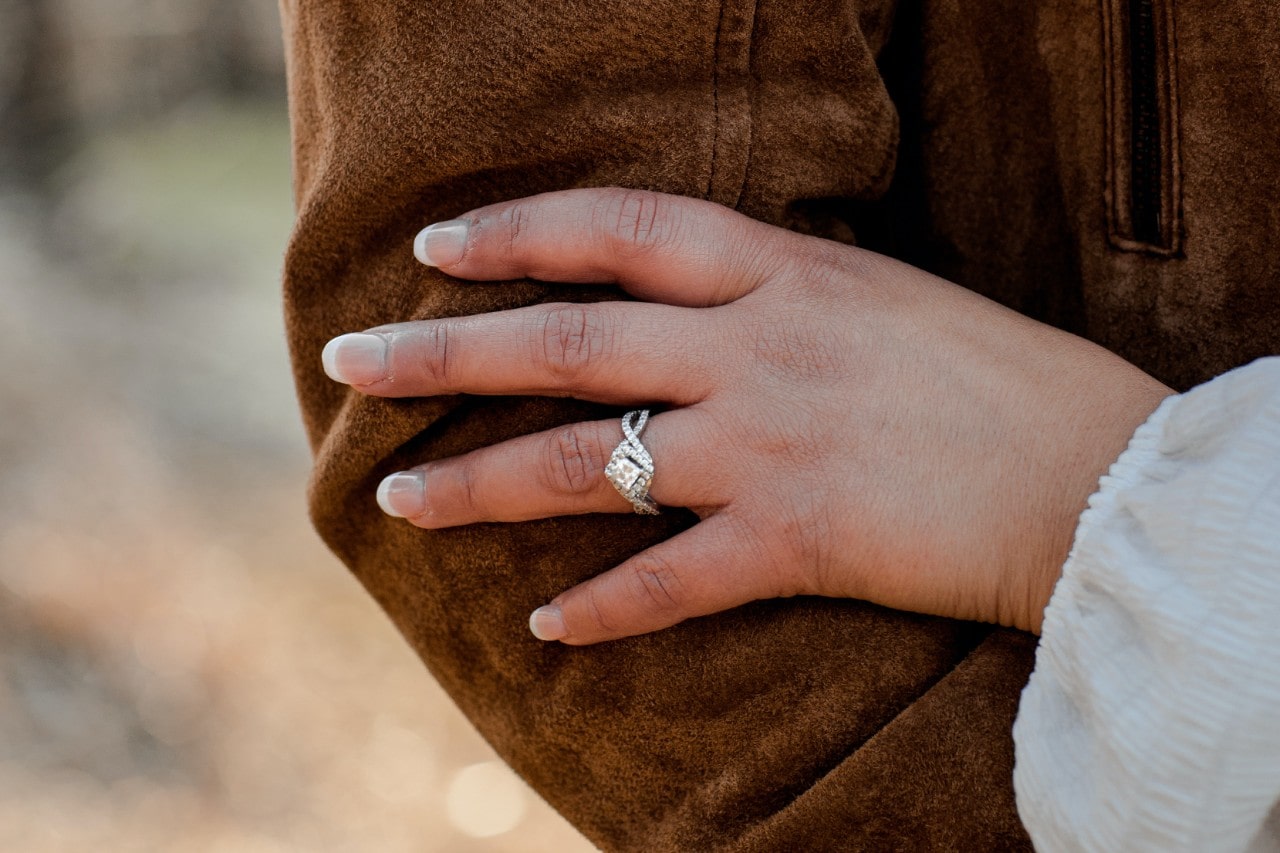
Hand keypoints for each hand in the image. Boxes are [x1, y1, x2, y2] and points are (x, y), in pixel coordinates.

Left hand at [321, 189, 1172, 643]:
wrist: (1104, 475)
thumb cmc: (1000, 381)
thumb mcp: (882, 298)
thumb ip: (778, 297)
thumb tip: (685, 312)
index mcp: (788, 272)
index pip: (620, 226)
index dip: (519, 230)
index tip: (437, 248)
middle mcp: (761, 348)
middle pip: (567, 340)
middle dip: (445, 353)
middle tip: (353, 363)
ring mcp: (772, 444)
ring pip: (586, 460)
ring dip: (480, 486)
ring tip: (399, 504)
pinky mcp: (799, 541)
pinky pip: (671, 580)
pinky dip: (604, 608)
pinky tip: (549, 628)